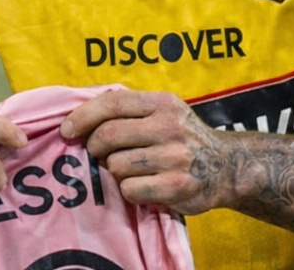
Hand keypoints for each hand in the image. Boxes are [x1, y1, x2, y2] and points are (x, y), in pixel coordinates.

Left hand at [61, 89, 234, 215]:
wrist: (228, 167)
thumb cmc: (183, 137)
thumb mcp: (163, 110)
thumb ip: (129, 109)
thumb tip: (78, 116)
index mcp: (162, 103)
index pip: (113, 103)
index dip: (83, 116)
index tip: (66, 130)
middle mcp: (170, 127)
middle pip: (108, 135)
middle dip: (94, 147)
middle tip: (99, 153)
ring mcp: (175, 157)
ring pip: (116, 165)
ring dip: (114, 170)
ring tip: (130, 169)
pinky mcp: (178, 186)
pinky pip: (130, 189)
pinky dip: (129, 190)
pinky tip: (143, 185)